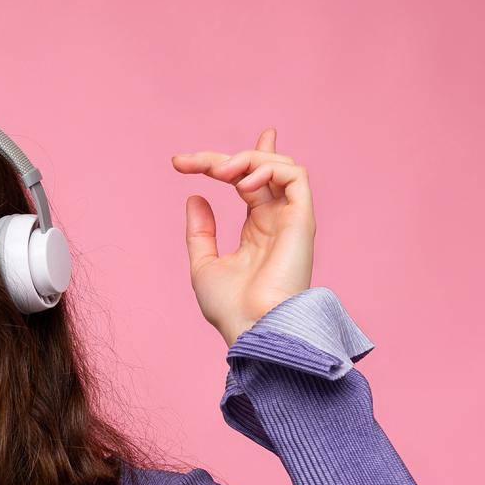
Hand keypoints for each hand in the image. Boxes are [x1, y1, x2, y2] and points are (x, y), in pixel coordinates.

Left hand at [171, 127, 315, 347]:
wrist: (253, 327)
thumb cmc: (231, 309)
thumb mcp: (204, 264)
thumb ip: (200, 231)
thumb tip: (195, 196)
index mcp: (257, 229)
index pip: (251, 180)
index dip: (231, 159)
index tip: (183, 161)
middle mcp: (277, 220)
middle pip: (260, 168)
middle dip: (225, 157)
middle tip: (190, 163)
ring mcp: (290, 218)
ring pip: (280, 165)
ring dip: (247, 159)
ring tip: (218, 173)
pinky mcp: (302, 219)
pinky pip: (295, 175)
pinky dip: (268, 169)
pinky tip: (242, 185)